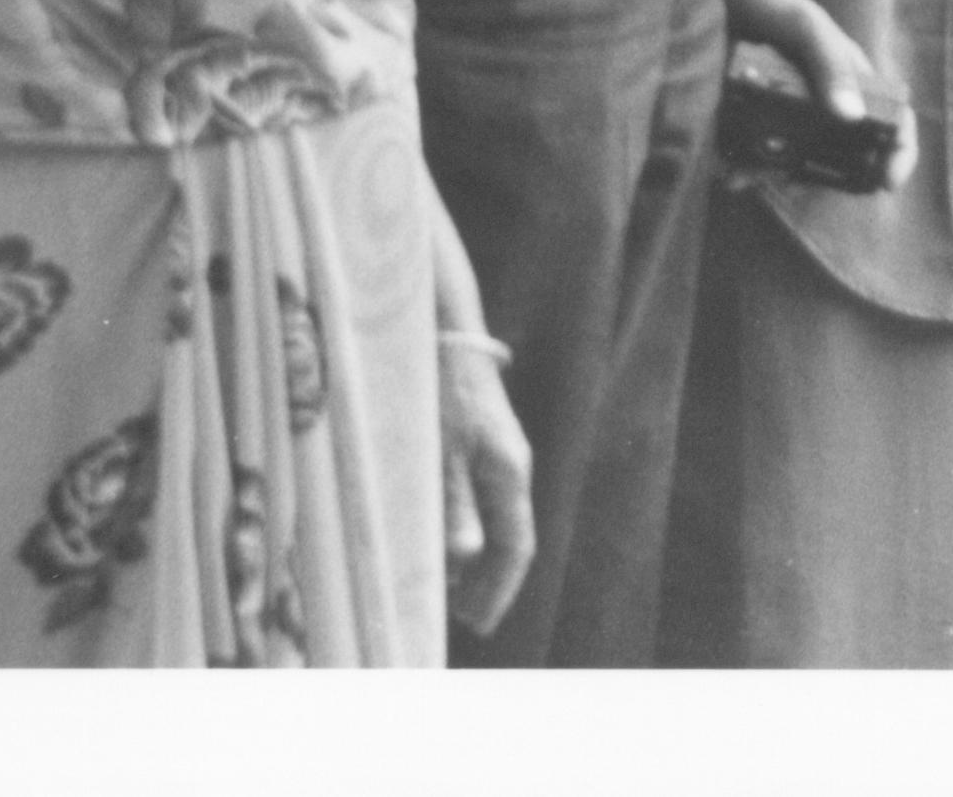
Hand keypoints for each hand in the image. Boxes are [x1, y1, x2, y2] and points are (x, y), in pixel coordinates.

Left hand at [437, 336, 536, 635]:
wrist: (442, 329)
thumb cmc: (437, 390)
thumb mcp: (440, 452)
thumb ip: (454, 507)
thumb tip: (466, 561)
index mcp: (509, 471)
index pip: (515, 547)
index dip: (498, 590)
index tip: (477, 625)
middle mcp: (511, 464)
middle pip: (509, 536)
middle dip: (487, 580)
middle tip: (460, 616)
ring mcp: (498, 450)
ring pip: (494, 517)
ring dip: (475, 556)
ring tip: (448, 586)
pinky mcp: (481, 438)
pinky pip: (481, 496)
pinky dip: (467, 526)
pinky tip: (442, 534)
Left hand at [717, 0, 917, 190]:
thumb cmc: (779, 1)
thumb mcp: (808, 29)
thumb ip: (831, 66)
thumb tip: (852, 117)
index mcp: (854, 81)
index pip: (894, 120)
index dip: (900, 153)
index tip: (886, 183)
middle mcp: (830, 100)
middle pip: (845, 153)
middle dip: (823, 178)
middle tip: (793, 185)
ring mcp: (797, 108)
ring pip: (800, 156)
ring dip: (774, 174)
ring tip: (743, 178)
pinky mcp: (764, 111)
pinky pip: (765, 147)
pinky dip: (748, 162)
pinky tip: (725, 169)